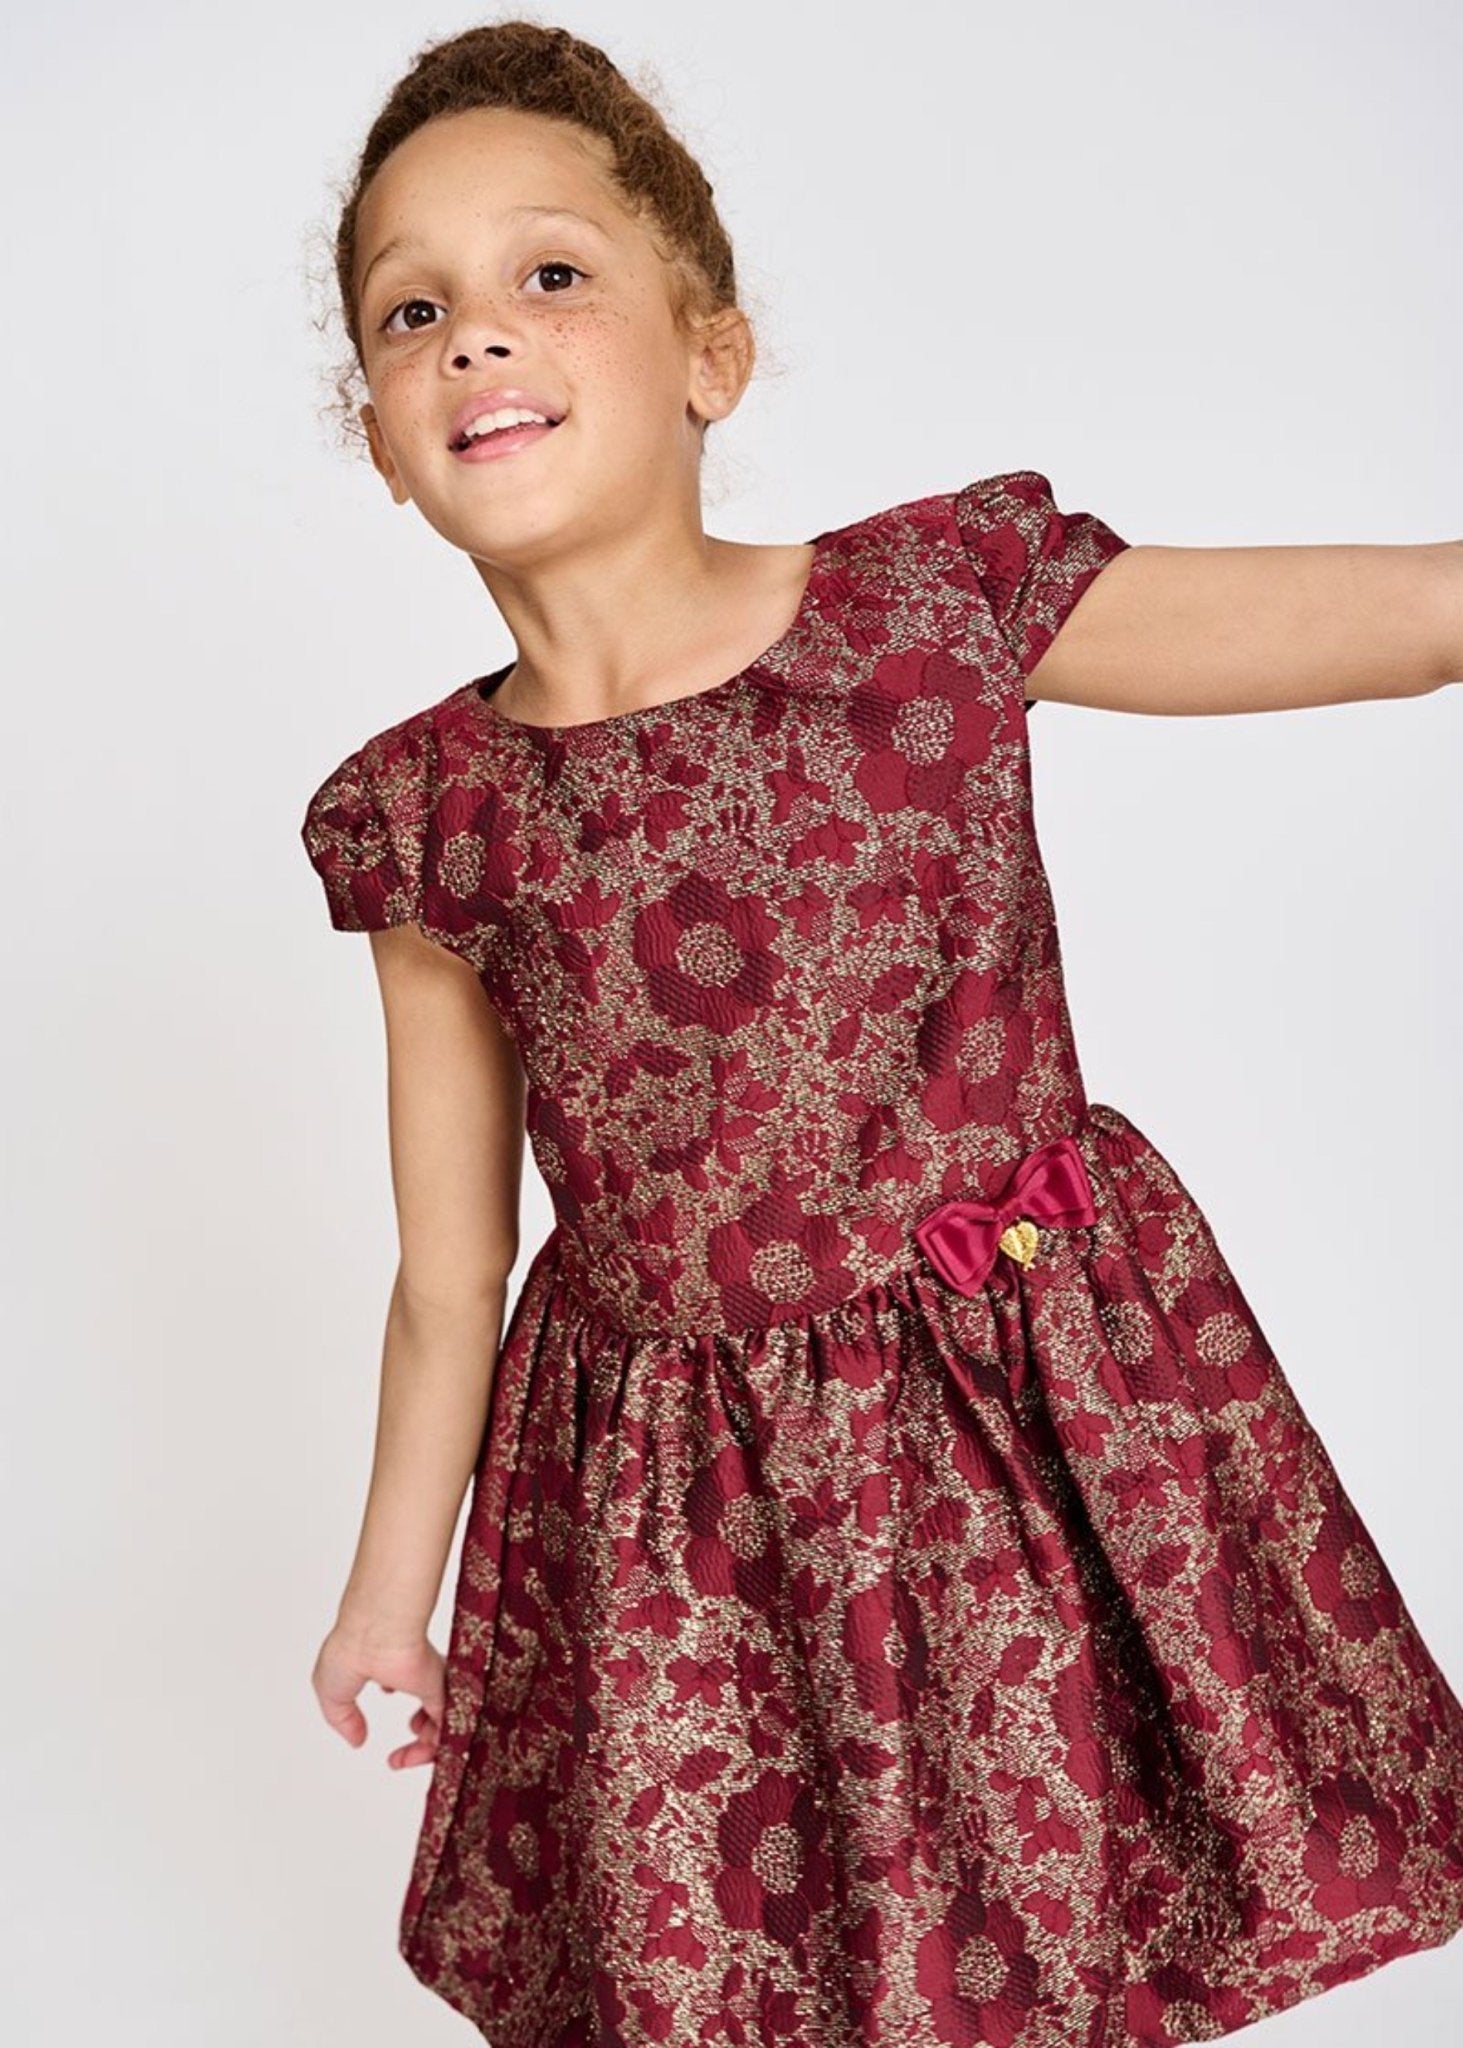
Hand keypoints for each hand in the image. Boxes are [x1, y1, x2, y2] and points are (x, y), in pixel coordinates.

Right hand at [311, 1618, 446, 1770]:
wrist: (371, 1634)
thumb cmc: (348, 1650)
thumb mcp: (332, 1692)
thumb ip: (344, 1718)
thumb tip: (358, 1740)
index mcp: (390, 1665)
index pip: (408, 1695)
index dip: (402, 1722)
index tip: (392, 1749)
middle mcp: (414, 1672)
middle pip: (429, 1715)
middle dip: (418, 1744)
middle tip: (399, 1760)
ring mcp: (429, 1678)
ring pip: (441, 1720)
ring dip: (426, 1747)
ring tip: (409, 1757)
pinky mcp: (440, 1685)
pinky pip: (448, 1720)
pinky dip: (439, 1742)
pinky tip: (423, 1751)